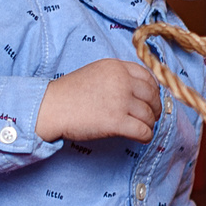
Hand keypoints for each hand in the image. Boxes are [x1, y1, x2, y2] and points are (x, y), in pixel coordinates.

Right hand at [37, 59, 161, 142]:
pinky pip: (143, 131)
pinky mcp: (117, 122)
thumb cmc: (69, 93)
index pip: (148, 77)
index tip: (151, 99)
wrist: (51, 107)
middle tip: (152, 116)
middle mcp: (122, 81)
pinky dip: (146, 136)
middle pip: (152, 96)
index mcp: (116, 67)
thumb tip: (140, 92)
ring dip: (149, 124)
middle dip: (155, 108)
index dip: (153, 90)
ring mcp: (120, 101)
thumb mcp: (96, 73)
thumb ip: (118, 77)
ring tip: (142, 128)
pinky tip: (141, 138)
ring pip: (149, 115)